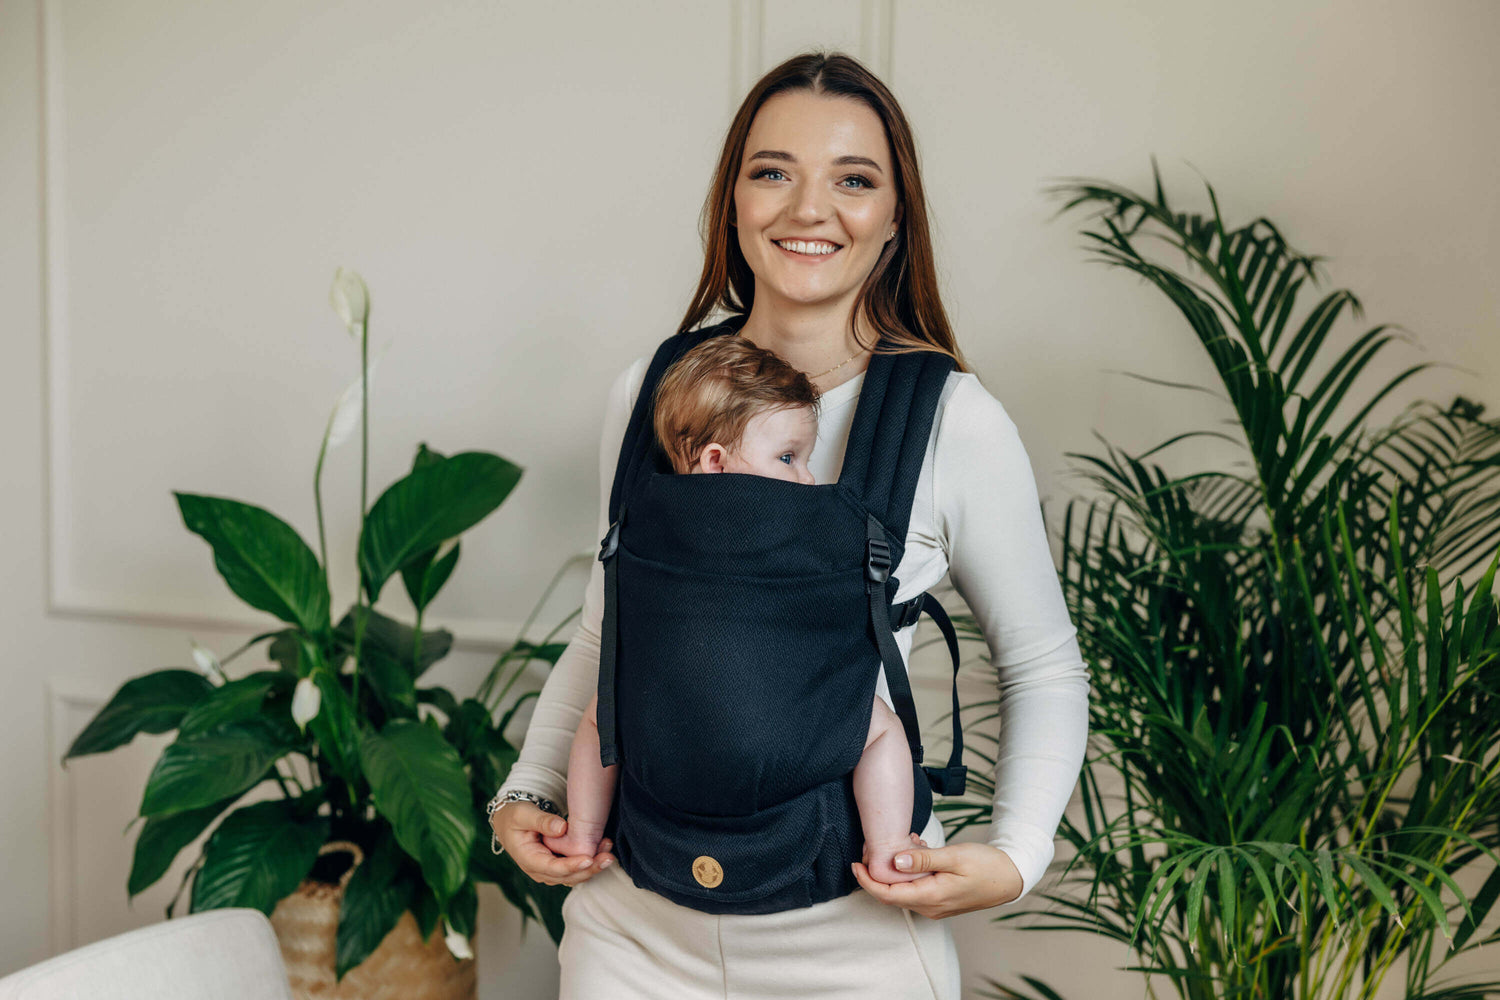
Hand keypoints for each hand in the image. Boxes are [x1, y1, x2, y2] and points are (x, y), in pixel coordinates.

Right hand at [490, 800, 615, 886]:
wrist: (509, 822)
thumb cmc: (515, 816)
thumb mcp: (523, 814)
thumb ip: (542, 821)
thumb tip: (561, 828)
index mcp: (528, 860)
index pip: (553, 868)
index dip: (572, 866)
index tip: (589, 858)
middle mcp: (539, 871)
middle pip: (567, 877)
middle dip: (590, 869)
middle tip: (608, 857)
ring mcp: (549, 871)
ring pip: (574, 877)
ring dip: (593, 867)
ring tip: (609, 852)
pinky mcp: (557, 867)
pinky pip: (575, 870)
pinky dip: (590, 864)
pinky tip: (603, 851)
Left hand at [851, 842, 1022, 918]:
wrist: (1010, 878)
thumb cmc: (986, 865)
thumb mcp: (954, 856)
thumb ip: (923, 859)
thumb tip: (895, 861)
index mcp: (931, 897)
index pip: (887, 894)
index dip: (867, 881)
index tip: (855, 864)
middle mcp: (930, 907)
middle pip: (892, 894)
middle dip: (878, 872)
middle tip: (875, 846)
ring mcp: (935, 906)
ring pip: (903, 890)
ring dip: (896, 869)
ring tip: (905, 843)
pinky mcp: (940, 901)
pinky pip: (915, 889)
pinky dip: (909, 871)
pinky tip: (919, 851)